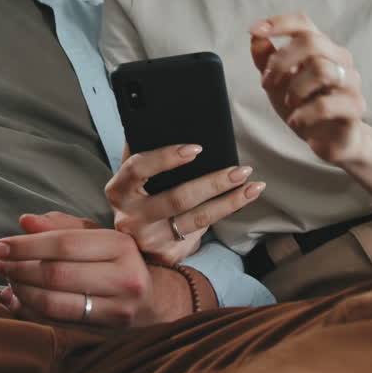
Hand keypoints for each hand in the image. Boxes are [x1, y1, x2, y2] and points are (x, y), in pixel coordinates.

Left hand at [0, 212, 163, 328]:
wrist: (153, 300)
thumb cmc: (118, 261)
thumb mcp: (97, 236)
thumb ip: (61, 226)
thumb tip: (25, 222)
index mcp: (121, 246)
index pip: (64, 244)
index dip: (26, 246)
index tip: (0, 245)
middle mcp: (123, 278)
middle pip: (57, 275)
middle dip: (19, 268)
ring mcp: (116, 309)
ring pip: (55, 303)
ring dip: (22, 292)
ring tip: (7, 280)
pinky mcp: (105, 332)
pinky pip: (57, 323)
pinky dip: (30, 312)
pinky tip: (17, 299)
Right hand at [105, 145, 263, 264]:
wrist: (129, 247)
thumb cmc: (136, 198)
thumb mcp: (131, 176)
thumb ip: (139, 150)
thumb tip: (150, 117)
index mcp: (118, 191)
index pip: (139, 168)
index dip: (166, 157)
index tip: (197, 148)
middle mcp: (130, 218)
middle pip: (177, 199)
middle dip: (214, 183)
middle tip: (241, 170)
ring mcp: (149, 241)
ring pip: (197, 220)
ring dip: (230, 202)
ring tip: (253, 186)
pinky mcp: (168, 255)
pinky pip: (201, 233)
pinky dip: (222, 215)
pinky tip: (240, 202)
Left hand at [250, 14, 366, 164]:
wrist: (330, 140)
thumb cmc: (305, 106)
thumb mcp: (278, 84)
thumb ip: (266, 61)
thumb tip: (255, 38)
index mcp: (322, 48)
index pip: (304, 24)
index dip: (279, 23)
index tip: (254, 31)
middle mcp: (340, 60)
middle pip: (312, 42)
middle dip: (282, 61)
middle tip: (268, 83)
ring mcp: (350, 82)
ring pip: (321, 70)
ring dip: (295, 88)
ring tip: (289, 103)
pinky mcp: (355, 107)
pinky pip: (326, 105)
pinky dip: (304, 114)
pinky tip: (296, 122)